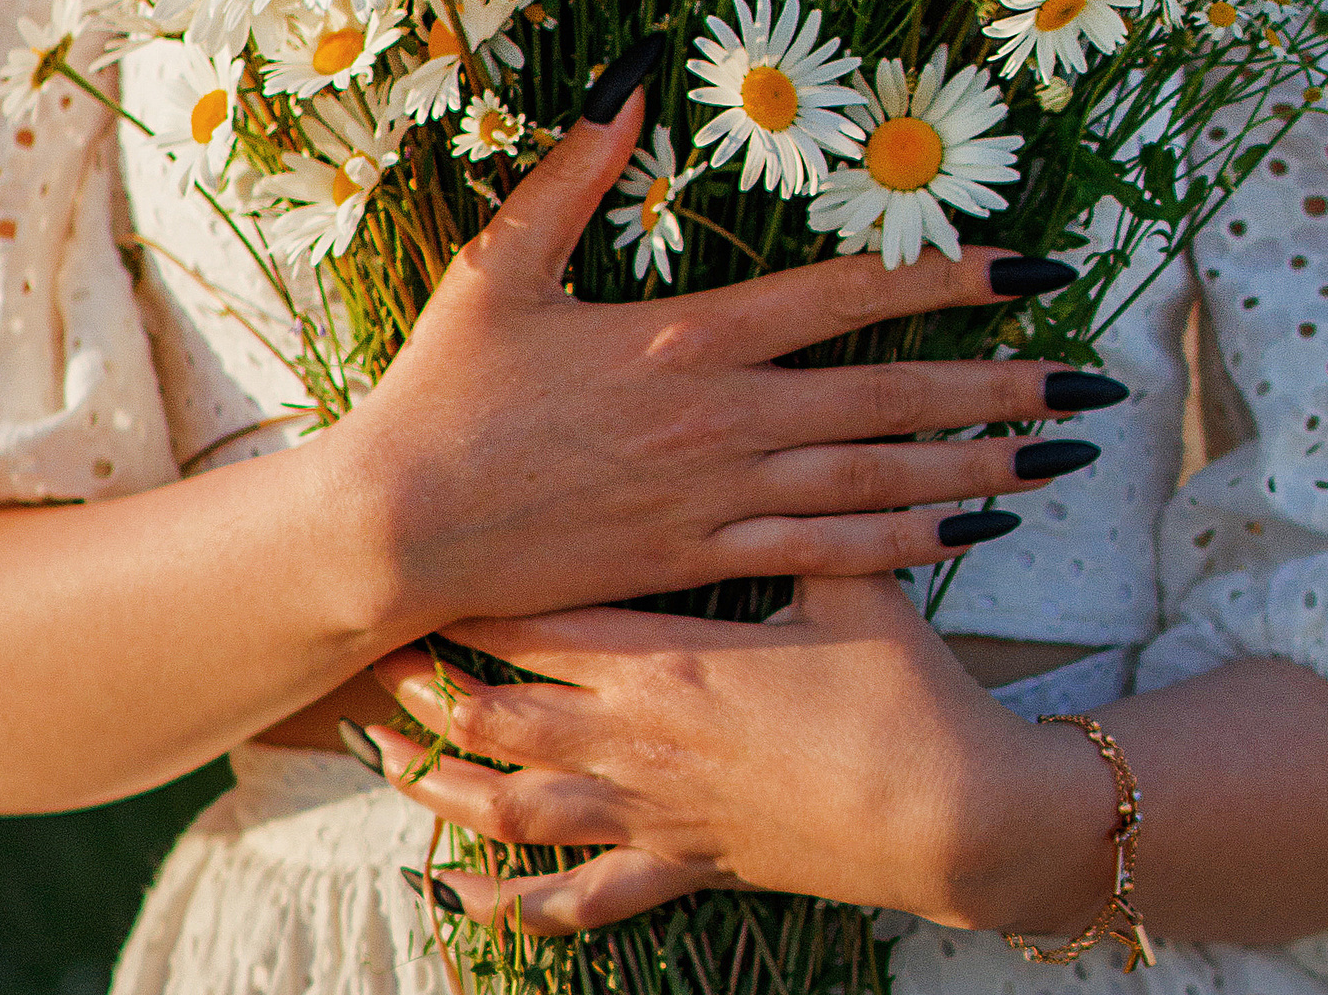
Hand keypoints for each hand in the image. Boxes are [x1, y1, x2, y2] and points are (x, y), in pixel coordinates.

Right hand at [322, 72, 1125, 633]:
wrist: (395, 528)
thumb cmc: (444, 393)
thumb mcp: (502, 263)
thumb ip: (578, 165)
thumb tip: (634, 67)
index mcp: (690, 335)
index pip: (850, 297)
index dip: (950, 281)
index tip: (1033, 271)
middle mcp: (726, 416)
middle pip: (894, 397)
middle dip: (1004, 387)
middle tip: (1094, 386)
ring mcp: (721, 497)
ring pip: (880, 483)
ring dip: (980, 468)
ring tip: (1062, 461)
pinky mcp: (703, 562)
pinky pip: (830, 555)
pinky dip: (909, 545)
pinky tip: (974, 534)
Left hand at [359, 576, 1116, 934]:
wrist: (954, 816)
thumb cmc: (904, 694)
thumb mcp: (851, 583)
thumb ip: (806, 512)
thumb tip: (802, 425)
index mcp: (666, 660)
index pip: (533, 620)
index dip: (465, 593)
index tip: (414, 562)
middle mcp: (636, 741)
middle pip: (493, 712)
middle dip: (425, 685)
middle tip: (373, 653)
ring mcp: (651, 812)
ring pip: (511, 807)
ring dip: (440, 785)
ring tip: (386, 755)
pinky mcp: (682, 865)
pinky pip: (577, 898)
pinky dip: (510, 901)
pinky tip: (457, 894)